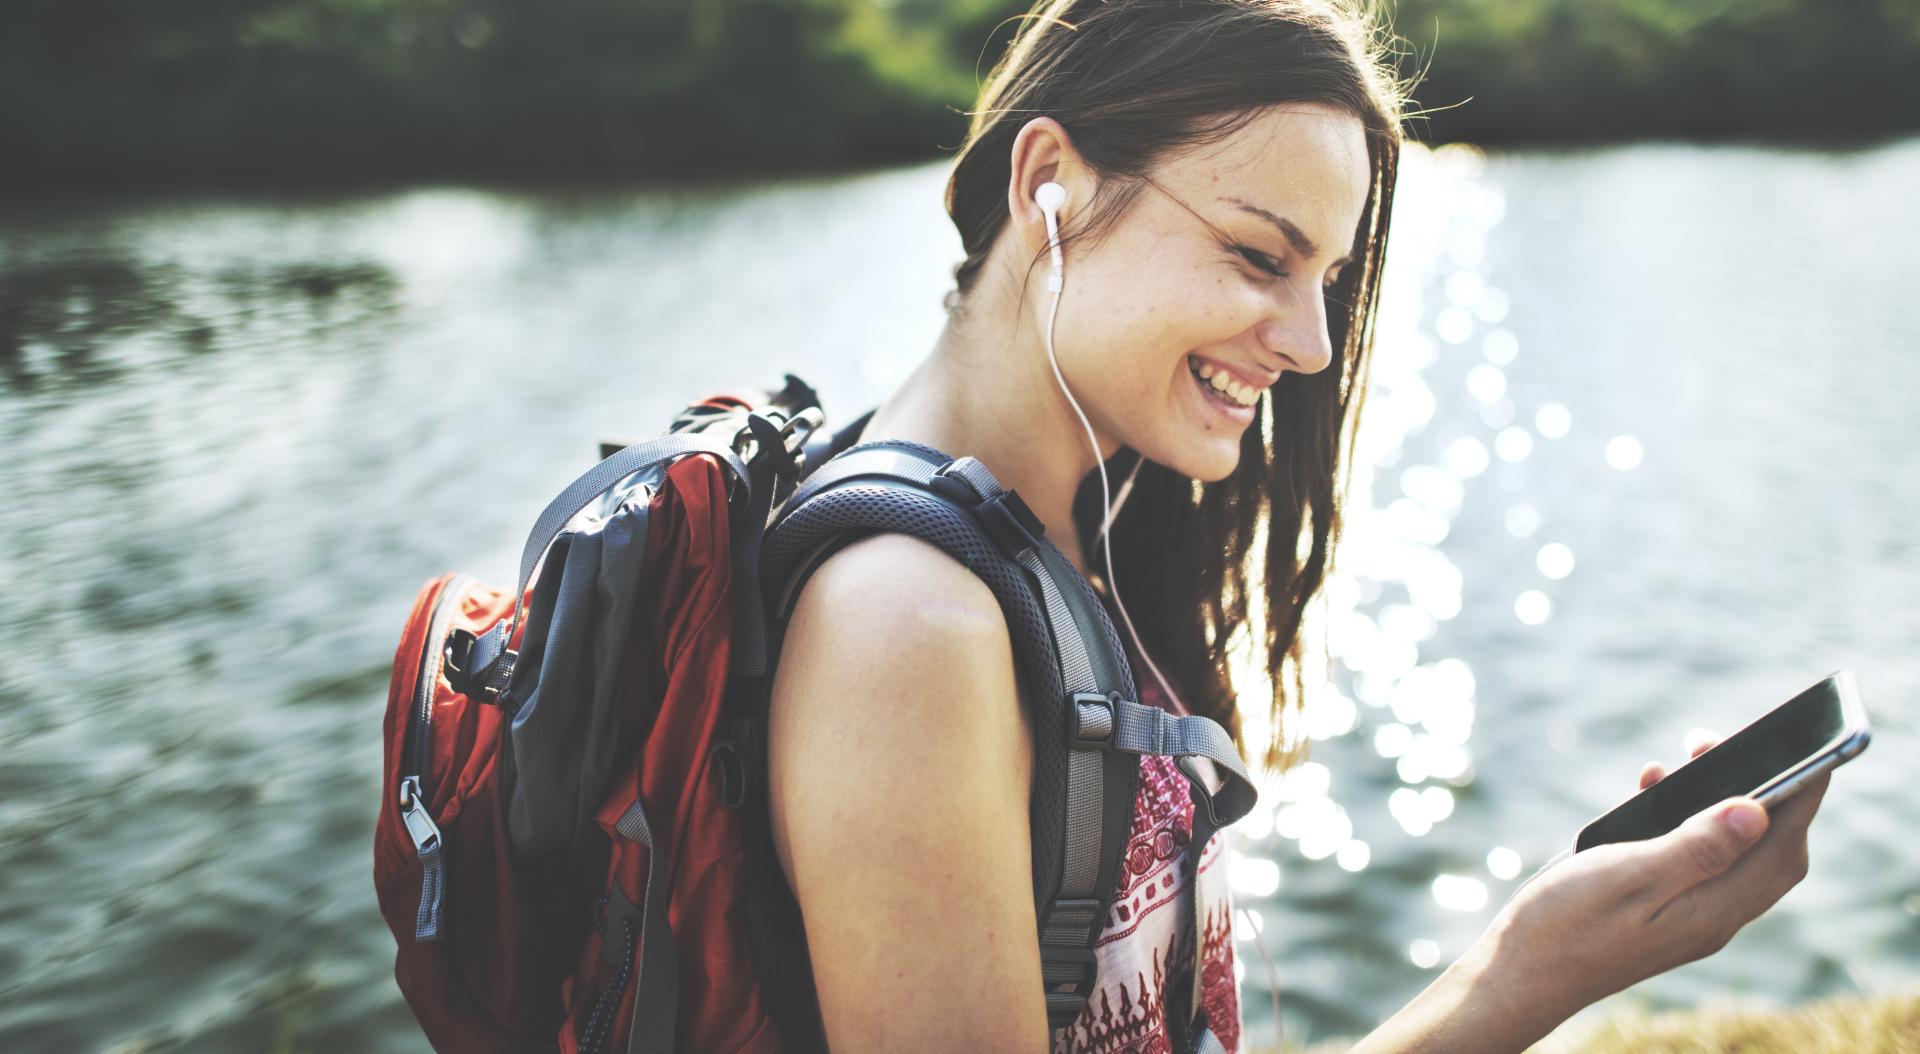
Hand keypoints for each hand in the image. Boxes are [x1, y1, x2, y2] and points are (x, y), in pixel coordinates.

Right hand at [1469, 728, 1829, 1026]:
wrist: (1520, 972)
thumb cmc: (1566, 923)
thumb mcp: (1628, 876)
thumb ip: (1695, 847)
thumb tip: (1758, 811)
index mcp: (1712, 909)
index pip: (1782, 848)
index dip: (1804, 796)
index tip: (1815, 749)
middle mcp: (1712, 917)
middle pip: (1771, 852)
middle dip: (1769, 793)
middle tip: (1735, 744)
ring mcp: (1690, 917)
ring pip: (1736, 854)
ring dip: (1726, 804)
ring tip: (1694, 757)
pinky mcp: (1664, 912)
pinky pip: (1700, 861)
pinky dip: (1690, 820)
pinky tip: (1654, 792)